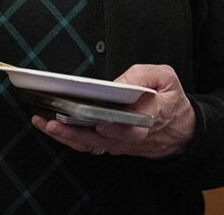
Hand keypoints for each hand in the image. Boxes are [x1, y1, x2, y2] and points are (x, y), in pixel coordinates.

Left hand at [32, 64, 194, 158]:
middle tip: (52, 120)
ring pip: (89, 144)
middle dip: (73, 130)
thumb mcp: (166, 77)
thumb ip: (142, 75)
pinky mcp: (111, 146)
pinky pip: (88, 145)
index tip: (98, 120)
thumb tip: (117, 83)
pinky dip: (69, 138)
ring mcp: (119, 144)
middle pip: (99, 138)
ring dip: (64, 135)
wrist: (180, 131)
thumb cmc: (171, 102)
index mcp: (148, 118)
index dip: (112, 126)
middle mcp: (130, 136)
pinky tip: (53, 127)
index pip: (128, 127)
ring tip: (43, 122)